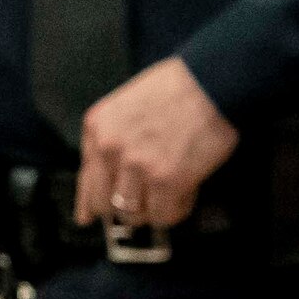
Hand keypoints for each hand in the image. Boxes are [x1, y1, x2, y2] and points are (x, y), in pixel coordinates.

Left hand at [72, 56, 239, 228]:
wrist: (212, 82)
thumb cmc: (178, 88)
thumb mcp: (128, 104)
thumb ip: (114, 139)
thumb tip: (109, 177)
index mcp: (98, 127)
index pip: (85, 178)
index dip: (89, 203)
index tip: (89, 216)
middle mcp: (110, 147)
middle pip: (105, 204)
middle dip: (125, 208)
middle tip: (145, 202)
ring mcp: (137, 165)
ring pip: (133, 215)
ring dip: (153, 209)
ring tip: (170, 192)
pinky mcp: (166, 180)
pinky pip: (163, 215)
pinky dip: (177, 209)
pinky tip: (186, 192)